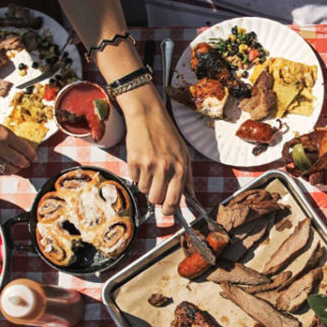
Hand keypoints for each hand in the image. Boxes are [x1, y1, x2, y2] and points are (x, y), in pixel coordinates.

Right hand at [0, 98, 35, 174]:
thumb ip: (7, 137)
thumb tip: (18, 148)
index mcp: (5, 134)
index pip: (25, 149)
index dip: (32, 155)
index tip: (34, 158)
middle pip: (19, 161)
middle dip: (25, 163)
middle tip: (26, 163)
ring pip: (7, 169)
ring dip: (14, 169)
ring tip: (15, 168)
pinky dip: (0, 171)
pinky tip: (2, 169)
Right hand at [119, 85, 191, 215]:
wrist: (148, 116)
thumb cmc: (168, 136)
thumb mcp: (184, 155)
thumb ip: (188, 178)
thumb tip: (192, 198)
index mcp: (180, 169)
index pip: (174, 200)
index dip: (169, 209)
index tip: (167, 211)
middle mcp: (165, 169)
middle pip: (156, 199)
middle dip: (155, 197)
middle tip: (155, 187)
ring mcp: (148, 165)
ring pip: (144, 190)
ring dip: (146, 183)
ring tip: (150, 168)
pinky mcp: (134, 161)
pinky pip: (133, 179)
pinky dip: (136, 174)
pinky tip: (142, 161)